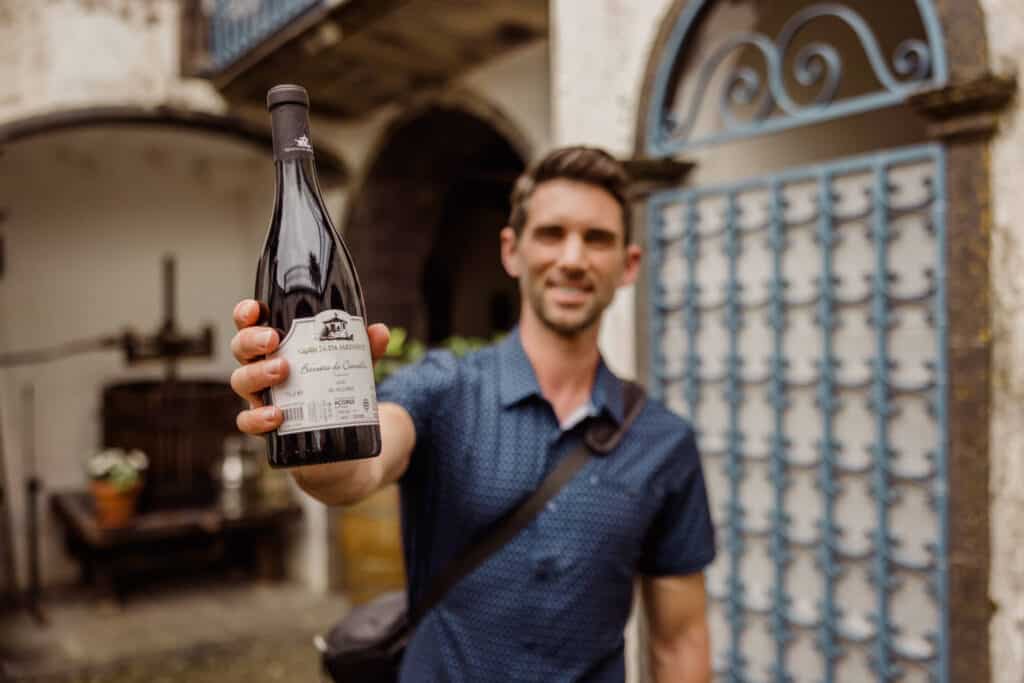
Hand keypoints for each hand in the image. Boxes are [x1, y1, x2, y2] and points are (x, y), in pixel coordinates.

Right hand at [229, 299, 389, 434]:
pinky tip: (276, 416)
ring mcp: (259, 396)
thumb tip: (379, 332)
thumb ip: (364, 348)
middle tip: (273, 340)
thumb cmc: (333, 385)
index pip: (250, 323)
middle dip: (251, 340)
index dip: (246, 313)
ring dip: (257, 374)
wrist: (338, 432)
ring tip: (283, 372)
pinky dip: (258, 418)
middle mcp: (260, 368)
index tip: (256, 310)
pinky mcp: (264, 425)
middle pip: (241, 348)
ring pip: (241, 382)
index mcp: (274, 345)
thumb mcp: (352, 363)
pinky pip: (247, 422)